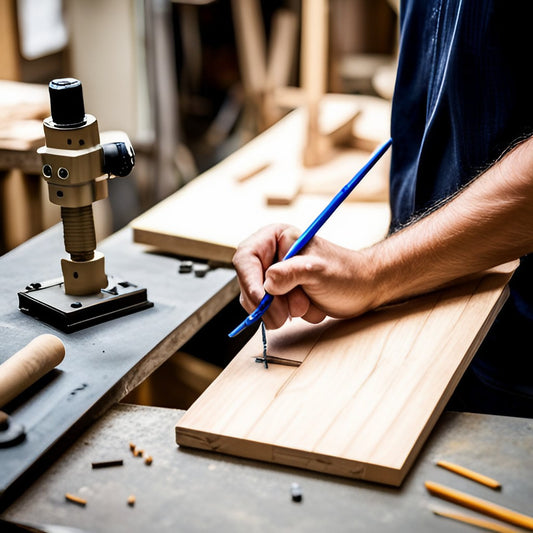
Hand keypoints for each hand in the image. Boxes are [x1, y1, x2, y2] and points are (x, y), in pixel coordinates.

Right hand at [232, 223, 377, 329]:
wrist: (365, 288)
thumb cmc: (346, 273)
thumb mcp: (318, 271)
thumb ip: (291, 274)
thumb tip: (267, 283)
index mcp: (277, 238)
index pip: (247, 257)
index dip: (249, 280)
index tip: (261, 298)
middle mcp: (272, 255)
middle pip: (249, 283)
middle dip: (269, 302)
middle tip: (288, 313)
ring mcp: (275, 276)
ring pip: (257, 301)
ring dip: (281, 311)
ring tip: (306, 305)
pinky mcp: (280, 294)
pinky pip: (269, 311)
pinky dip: (288, 316)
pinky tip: (308, 308)